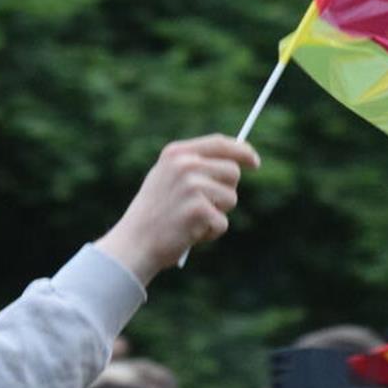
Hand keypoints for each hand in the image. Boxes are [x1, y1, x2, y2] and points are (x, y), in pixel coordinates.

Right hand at [97, 135, 257, 282]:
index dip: (241, 151)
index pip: (220, 143)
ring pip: (231, 199)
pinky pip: (222, 222)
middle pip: (232, 172)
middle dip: (225, 192)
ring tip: (190, 221)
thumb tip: (234, 163)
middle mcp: (185, 165)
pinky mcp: (200, 210)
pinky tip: (189, 234)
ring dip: (217, 214)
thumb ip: (193, 166)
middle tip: (204, 207)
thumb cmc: (152, 215)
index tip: (254, 162)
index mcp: (176, 154)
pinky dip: (210, 233)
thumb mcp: (166, 179)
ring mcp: (193, 187)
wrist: (134, 243)